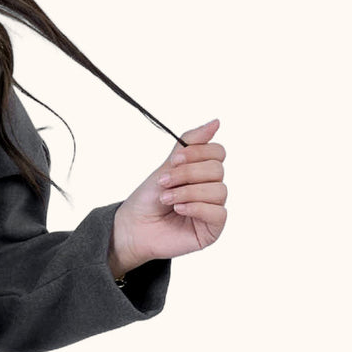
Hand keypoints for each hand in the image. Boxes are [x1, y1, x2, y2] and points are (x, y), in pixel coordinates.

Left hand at [112, 118, 227, 269]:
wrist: (133, 227)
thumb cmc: (148, 199)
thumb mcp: (167, 166)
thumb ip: (190, 143)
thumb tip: (215, 122)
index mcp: (202, 171)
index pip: (217, 152)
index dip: (197, 153)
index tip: (174, 160)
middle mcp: (211, 188)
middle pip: (218, 169)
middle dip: (188, 173)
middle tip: (165, 181)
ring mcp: (213, 209)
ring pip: (219, 190)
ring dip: (188, 191)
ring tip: (167, 198)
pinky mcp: (213, 229)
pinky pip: (218, 212)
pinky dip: (196, 208)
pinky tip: (179, 210)